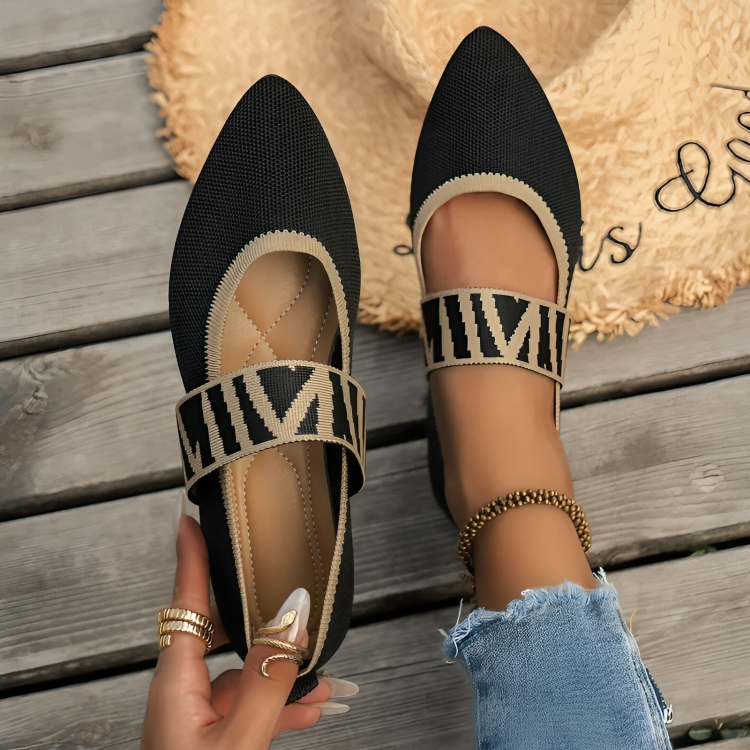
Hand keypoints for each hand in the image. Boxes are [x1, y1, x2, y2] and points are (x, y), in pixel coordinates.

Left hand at [141, 512, 353, 748]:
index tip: (190, 517)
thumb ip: (269, 677)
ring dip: (288, 673)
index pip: (184, 603)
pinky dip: (285, 704)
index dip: (190, 557)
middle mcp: (183, 694)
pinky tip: (318, 708)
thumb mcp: (238, 740)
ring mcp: (199, 719)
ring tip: (331, 677)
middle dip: (266, 618)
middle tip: (292, 589)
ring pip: (248, 675)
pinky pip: (253, 707)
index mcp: (175, 684)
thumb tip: (295, 611)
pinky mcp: (215, 738)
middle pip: (224, 633)